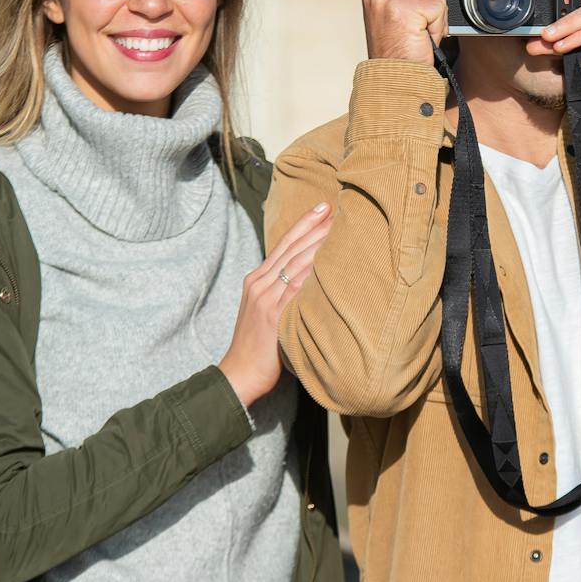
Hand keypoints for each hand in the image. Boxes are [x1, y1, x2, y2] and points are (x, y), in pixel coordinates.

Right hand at [218, 202, 333, 404]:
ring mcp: (265, 298)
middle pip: (291, 247)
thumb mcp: (267, 312)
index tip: (323, 207)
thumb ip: (283, 294)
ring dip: (319, 243)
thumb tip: (311, 282)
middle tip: (339, 207)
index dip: (304, 224)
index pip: (284, 244)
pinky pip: (296, 288)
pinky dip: (314, 273)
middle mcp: (259, 283)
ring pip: (296, 262)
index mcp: (257, 280)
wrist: (240, 373)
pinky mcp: (272, 315)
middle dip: (315, 226)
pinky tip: (330, 261)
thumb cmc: (259, 347)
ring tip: (340, 226)